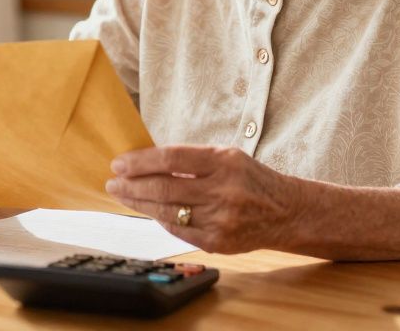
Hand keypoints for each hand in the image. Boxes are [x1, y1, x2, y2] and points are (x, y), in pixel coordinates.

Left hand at [105, 145, 303, 253]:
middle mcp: (223, 191)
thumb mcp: (227, 157)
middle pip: (164, 187)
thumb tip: (146, 162)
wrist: (286, 212)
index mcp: (224, 162)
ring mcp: (220, 220)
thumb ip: (191, 160)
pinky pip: (178, 230)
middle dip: (132, 185)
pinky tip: (148, 211)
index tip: (119, 163)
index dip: (140, 161)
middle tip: (113, 181)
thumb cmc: (251, 179)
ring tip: (122, 195)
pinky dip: (159, 219)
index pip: (171, 158)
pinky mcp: (217, 242)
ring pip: (166, 211)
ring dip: (138, 204)